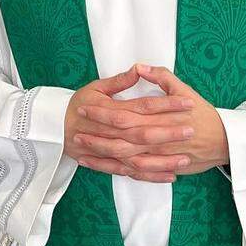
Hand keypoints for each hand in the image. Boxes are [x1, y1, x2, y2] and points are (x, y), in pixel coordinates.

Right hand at [65, 65, 196, 183]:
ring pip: (138, 158)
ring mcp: (108, 151)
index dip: (166, 104)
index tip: (187, 102)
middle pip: (143, 133)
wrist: (54, 128)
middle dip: (168, 132)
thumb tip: (139, 69)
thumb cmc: (77, 106)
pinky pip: (131, 173)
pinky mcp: (107, 164)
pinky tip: (169, 175)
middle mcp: (110, 132)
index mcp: (109, 110)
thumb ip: (119, 81)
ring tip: (185, 158)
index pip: (142, 106)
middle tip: (191, 129)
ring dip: (162, 160)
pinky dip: (149, 176)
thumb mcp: (94, 88)